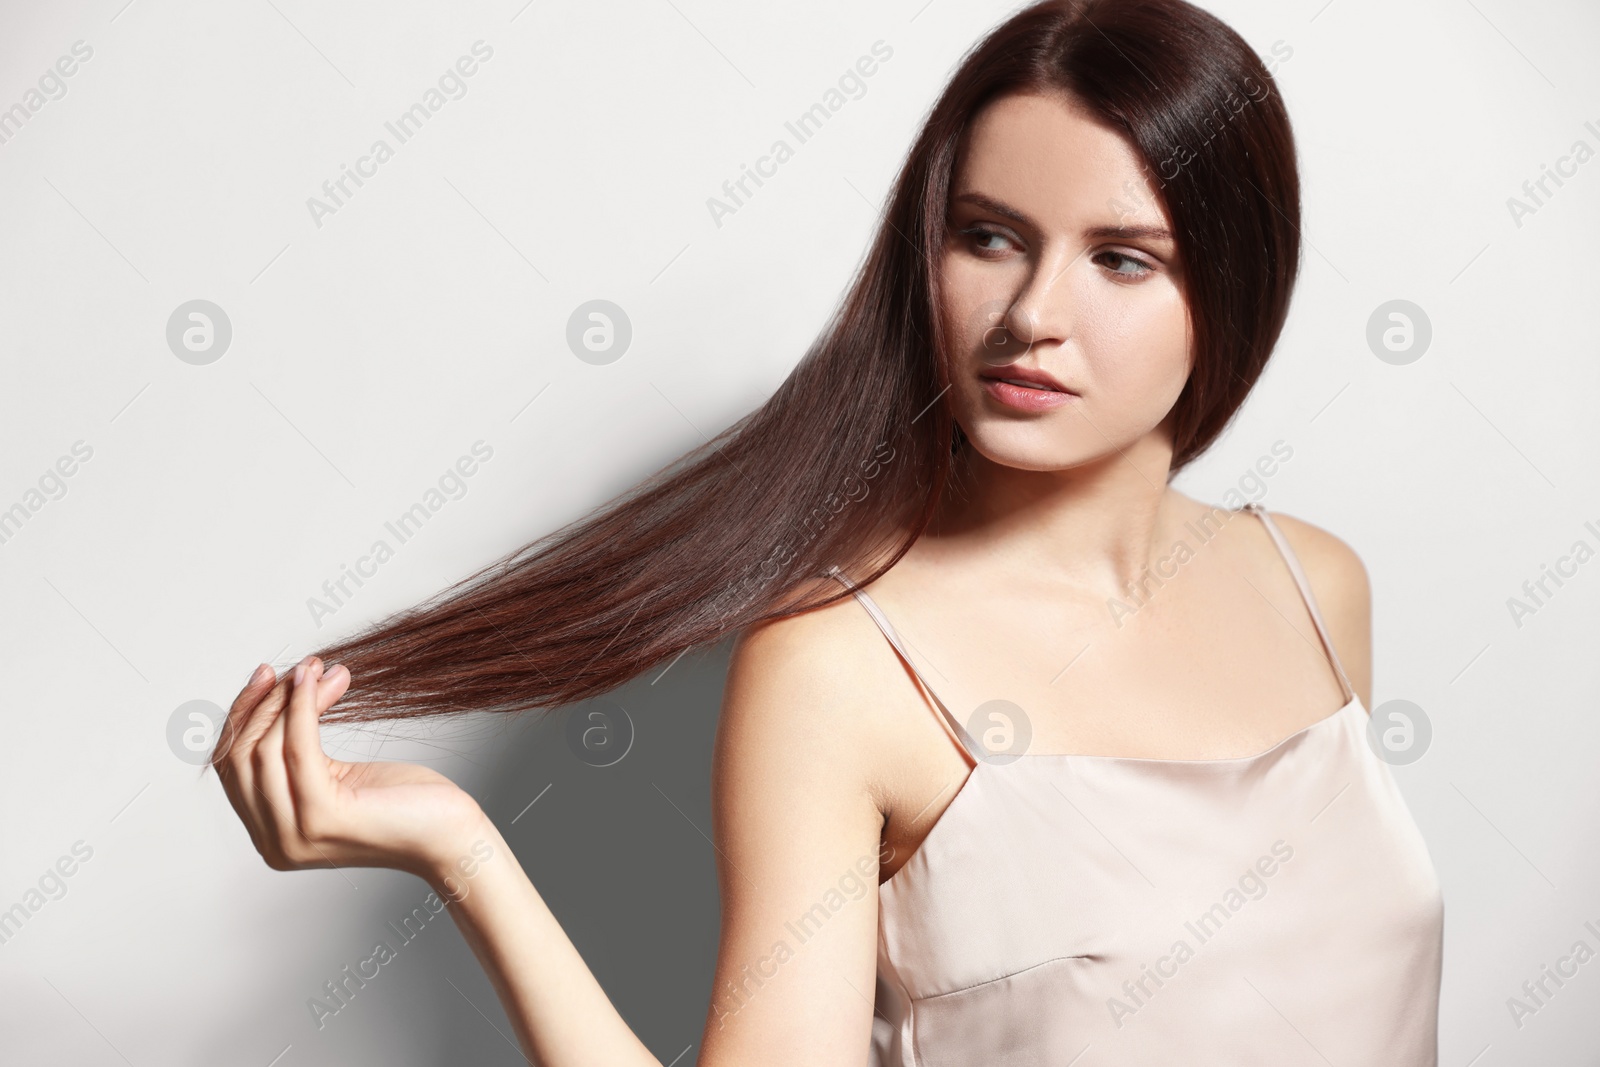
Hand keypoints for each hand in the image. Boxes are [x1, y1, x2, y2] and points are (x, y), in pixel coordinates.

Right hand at [212, 656, 486, 881]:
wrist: (448, 833)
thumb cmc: (402, 802)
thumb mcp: (336, 774)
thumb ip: (299, 751)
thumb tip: (288, 685)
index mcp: (271, 835)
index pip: (234, 768)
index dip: (243, 716)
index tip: (268, 674)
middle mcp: (275, 844)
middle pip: (243, 757)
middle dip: (267, 702)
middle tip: (301, 667)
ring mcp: (294, 835)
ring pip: (266, 750)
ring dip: (290, 699)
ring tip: (318, 669)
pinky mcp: (321, 817)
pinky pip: (299, 749)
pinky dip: (304, 708)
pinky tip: (319, 681)